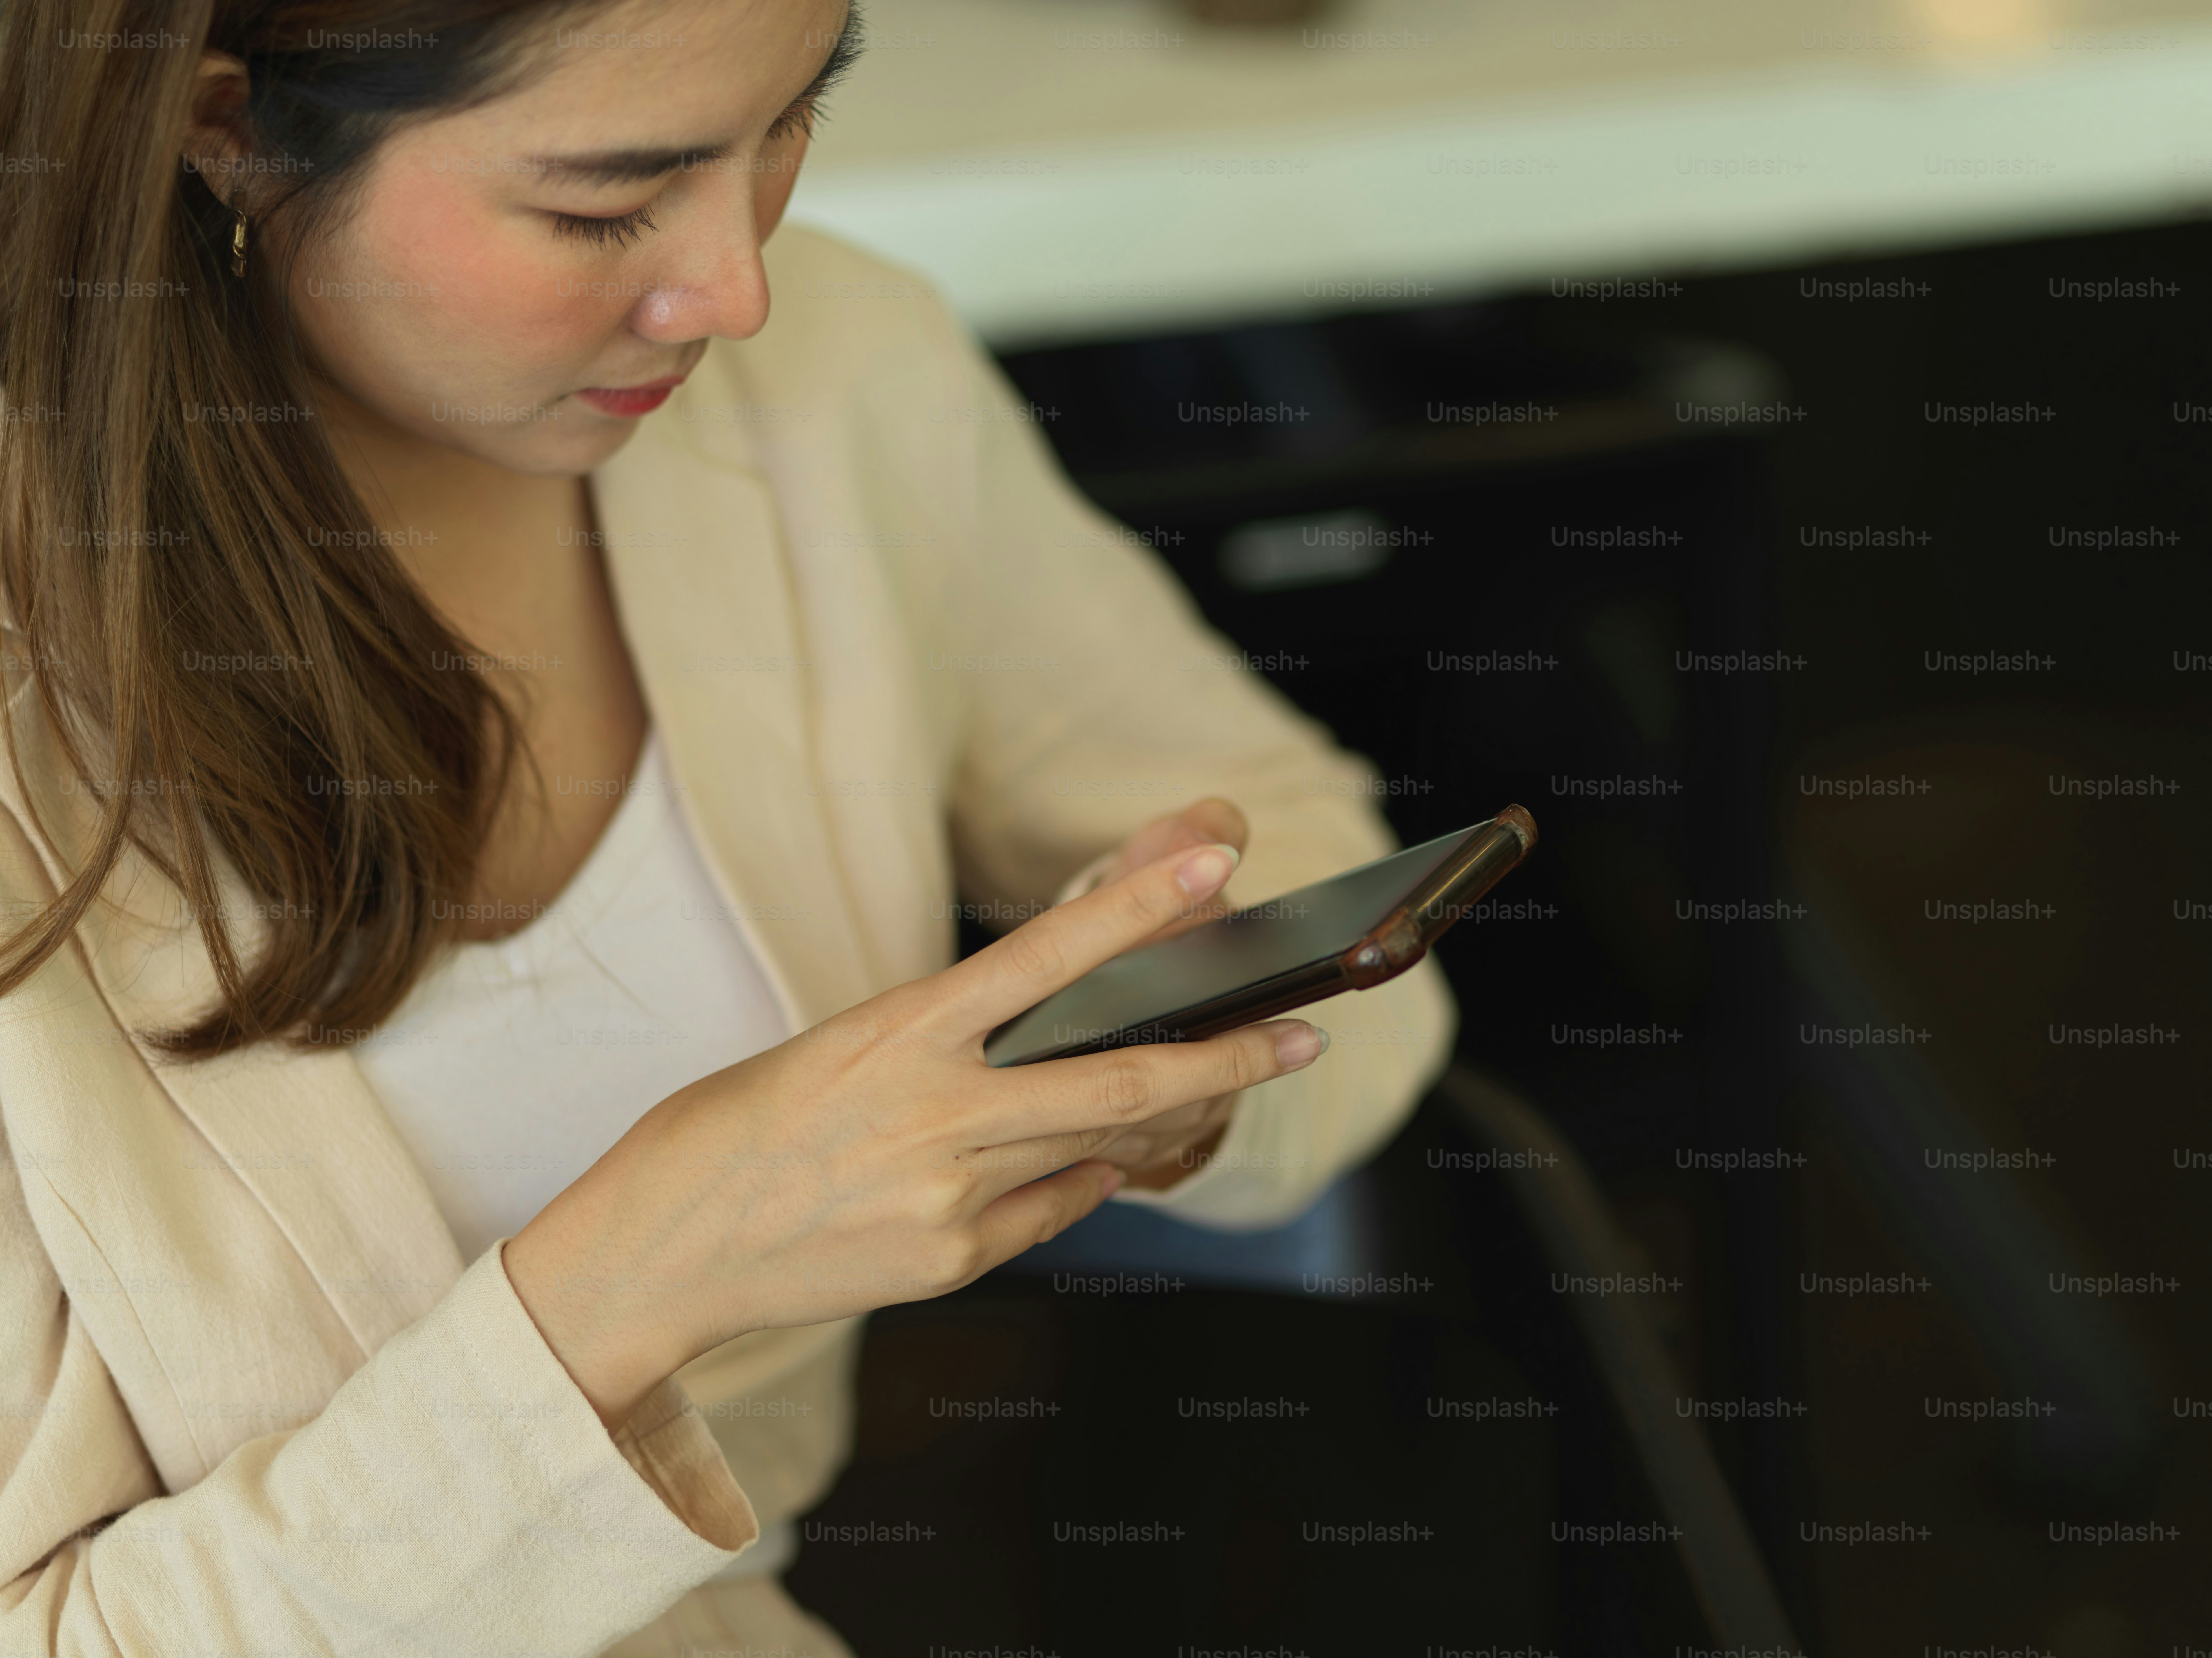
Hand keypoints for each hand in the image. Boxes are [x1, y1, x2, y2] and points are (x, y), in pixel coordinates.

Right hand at [505, 837, 1327, 1428]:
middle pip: (1120, 1080)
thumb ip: (949, 1050)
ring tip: (1214, 1088)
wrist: (654, 1255)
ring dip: (1168, 1117)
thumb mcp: (835, 1053)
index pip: (1042, 956)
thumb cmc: (732, 1132)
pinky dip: (1075, 1176)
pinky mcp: (953, 1260)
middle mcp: (936, 1117)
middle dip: (1228, 1057)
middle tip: (1302, 1032)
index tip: (1213, 865)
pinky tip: (1077, 1162)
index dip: (1137, 907)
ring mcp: (951, 1200)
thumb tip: (1053, 1057)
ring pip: (1101, 1147)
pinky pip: (1052, 1206)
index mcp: (895, 1036)